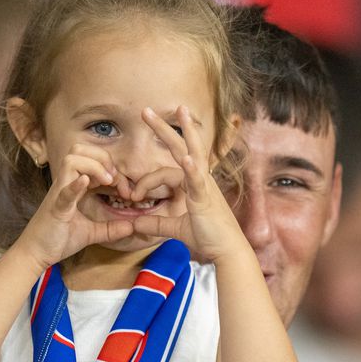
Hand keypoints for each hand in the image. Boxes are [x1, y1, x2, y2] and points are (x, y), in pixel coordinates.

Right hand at [13, 144, 134, 270]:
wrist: (35, 254)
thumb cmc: (58, 239)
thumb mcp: (91, 233)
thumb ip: (110, 229)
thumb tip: (132, 227)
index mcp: (74, 185)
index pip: (93, 161)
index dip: (112, 169)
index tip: (125, 189)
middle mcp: (66, 184)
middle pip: (80, 150)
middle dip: (102, 158)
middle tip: (115, 180)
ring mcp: (59, 193)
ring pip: (72, 160)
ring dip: (94, 166)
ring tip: (106, 182)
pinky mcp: (56, 208)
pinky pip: (64, 191)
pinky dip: (75, 185)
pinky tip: (86, 182)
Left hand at [132, 105, 246, 262]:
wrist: (227, 251)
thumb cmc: (208, 238)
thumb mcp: (176, 228)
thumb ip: (156, 223)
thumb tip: (135, 224)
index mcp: (194, 183)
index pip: (165, 170)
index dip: (145, 182)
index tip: (132, 196)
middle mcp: (201, 179)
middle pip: (181, 147)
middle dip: (164, 128)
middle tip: (146, 110)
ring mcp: (205, 186)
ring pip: (193, 153)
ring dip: (185, 132)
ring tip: (180, 111)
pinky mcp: (206, 199)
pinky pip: (199, 180)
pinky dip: (192, 169)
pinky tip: (187, 158)